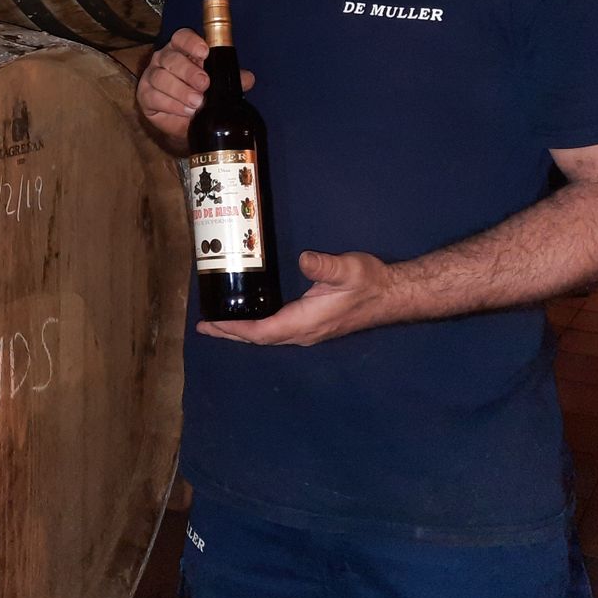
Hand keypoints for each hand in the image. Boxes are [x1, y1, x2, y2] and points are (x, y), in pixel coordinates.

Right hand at [135, 28, 254, 149]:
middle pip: (171, 58)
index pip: (182, 37)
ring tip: (197, 103)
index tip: (204, 52)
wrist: (187, 122)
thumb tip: (248, 78)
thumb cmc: (202, 94)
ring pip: (161, 77)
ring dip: (180, 91)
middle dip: (188, 71)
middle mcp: (164, 59)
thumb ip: (232, 79)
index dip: (192, 43)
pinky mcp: (145, 95)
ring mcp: (152, 76)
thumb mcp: (220, 85)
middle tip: (204, 84)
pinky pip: (154, 96)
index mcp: (182, 49)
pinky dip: (171, 104)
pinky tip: (184, 111)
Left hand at [198, 250, 400, 345]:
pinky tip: (251, 318)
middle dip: (231, 333)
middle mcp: (304, 332)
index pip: (262, 331)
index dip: (235, 329)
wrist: (392, 295)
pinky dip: (257, 328)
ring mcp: (309, 332)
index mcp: (306, 322)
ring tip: (220, 324)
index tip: (211, 324)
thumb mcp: (348, 269)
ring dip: (242, 332)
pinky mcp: (313, 326)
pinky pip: (278, 331)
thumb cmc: (370, 282)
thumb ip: (325, 266)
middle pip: (259, 338)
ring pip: (268, 336)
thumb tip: (304, 259)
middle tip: (205, 326)